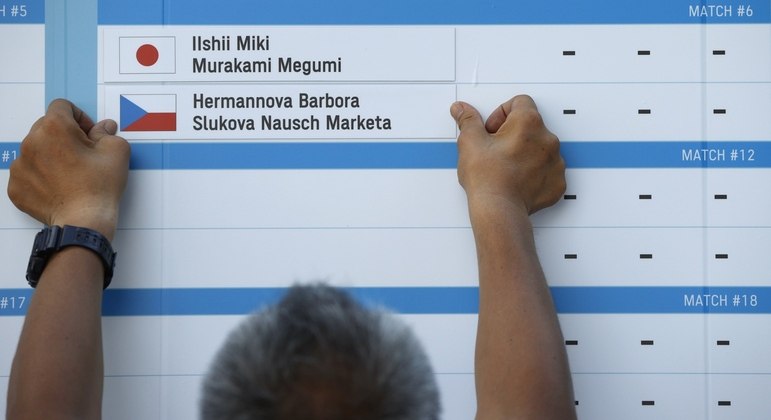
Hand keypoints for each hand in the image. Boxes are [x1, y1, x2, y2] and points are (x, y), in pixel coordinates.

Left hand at [7, 99, 129, 240]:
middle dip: (64, 136)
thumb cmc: (99, 186)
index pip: (62, 106)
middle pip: (46, 127)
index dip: (79, 117)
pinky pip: (28, 172)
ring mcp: (20, 165)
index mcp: (55, 127)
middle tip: (82, 155)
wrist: (84, 221)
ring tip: (70, 173)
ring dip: (51, 155)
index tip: (88, 133)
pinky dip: (41, 176)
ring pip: (36, 149)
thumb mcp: (116, 151)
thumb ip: (107, 133)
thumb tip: (103, 128)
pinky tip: (59, 186)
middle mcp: (32, 142)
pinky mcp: (16, 185)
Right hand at [451, 95, 565, 215]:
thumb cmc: (487, 178)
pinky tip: (517, 180)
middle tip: (495, 151)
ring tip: (506, 168)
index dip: (501, 114)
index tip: (492, 130)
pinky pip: (547, 171)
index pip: (520, 102)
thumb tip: (461, 109)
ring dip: (525, 153)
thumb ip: (468, 120)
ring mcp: (555, 162)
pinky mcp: (557, 181)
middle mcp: (547, 139)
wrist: (499, 210)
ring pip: (540, 149)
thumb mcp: (470, 142)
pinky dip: (534, 173)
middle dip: (513, 135)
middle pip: (530, 126)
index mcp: (528, 122)